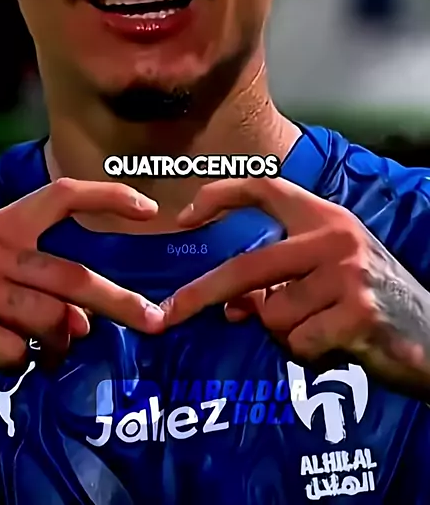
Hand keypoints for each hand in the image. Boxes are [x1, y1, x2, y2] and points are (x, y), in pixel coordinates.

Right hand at [0, 178, 164, 368]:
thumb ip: (42, 282)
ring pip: (49, 318)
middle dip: (118, 301)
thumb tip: (85, 322)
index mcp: (4, 225)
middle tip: (153, 320)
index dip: (106, 196)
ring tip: (52, 351)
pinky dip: (21, 361)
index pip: (61, 195)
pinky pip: (15, 350)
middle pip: (70, 276)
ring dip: (59, 342)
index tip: (150, 208)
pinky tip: (8, 357)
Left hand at [162, 177, 429, 399]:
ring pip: (273, 315)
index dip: (220, 195)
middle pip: (249, 264)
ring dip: (286, 335)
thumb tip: (233, 305)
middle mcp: (334, 236)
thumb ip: (281, 278)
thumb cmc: (372, 300)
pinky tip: (339, 345)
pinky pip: (300, 342)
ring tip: (322, 330)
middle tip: (169, 313)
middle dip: (202, 292)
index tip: (184, 216)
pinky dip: (308, 355)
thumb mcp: (327, 274)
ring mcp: (347, 272)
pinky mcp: (357, 311)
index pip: (264, 186)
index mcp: (324, 217)